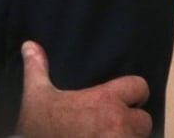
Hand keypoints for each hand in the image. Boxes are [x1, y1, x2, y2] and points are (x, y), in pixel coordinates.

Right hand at [16, 41, 151, 137]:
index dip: (132, 94)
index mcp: (105, 100)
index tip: (120, 101)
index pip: (140, 87)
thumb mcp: (35, 96)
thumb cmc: (41, 128)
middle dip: (130, 124)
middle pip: (143, 120)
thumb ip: (37, 69)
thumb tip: (29, 44)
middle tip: (109, 127)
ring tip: (105, 137)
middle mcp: (120, 122)